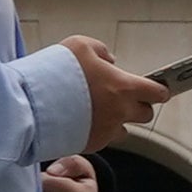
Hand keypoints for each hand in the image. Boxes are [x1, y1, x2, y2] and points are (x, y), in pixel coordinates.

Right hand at [63, 36, 165, 150]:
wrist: (32, 103)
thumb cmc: (56, 72)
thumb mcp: (80, 46)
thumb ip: (102, 51)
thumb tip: (111, 61)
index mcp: (123, 87)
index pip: (157, 93)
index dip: (159, 90)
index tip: (158, 89)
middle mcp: (120, 113)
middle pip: (145, 115)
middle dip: (138, 106)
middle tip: (122, 97)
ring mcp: (106, 132)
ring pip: (123, 130)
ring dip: (118, 121)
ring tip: (97, 109)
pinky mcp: (91, 145)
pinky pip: (103, 139)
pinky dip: (97, 130)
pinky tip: (81, 120)